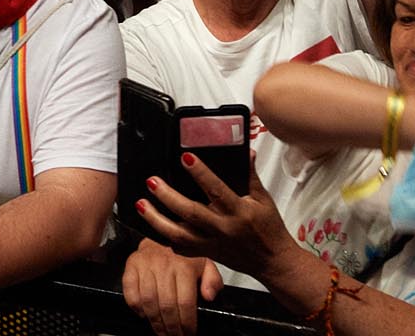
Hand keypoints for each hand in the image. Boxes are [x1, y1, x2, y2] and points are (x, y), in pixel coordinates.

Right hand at [123, 236, 221, 335]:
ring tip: (162, 332)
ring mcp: (146, 265)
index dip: (187, 323)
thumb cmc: (183, 256)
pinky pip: (131, 294)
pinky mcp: (131, 266)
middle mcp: (164, 265)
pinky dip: (137, 308)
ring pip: (148, 302)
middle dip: (171, 328)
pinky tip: (144, 315)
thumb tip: (209, 296)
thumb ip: (213, 280)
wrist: (159, 237)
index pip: (185, 303)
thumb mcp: (205, 264)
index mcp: (185, 266)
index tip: (189, 333)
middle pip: (166, 306)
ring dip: (155, 322)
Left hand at [134, 152, 294, 285]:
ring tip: (141, 204)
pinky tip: (152, 226)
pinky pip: (183, 250)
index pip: (217, 190)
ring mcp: (213, 244)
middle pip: (191, 213)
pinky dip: (166, 239)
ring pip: (180, 235)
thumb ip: (250, 175)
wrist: (273, 262)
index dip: (200, 173)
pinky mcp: (208, 255)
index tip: (185, 157)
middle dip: (168, 197)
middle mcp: (224, 229)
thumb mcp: (264, 199)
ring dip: (157, 220)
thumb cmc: (269, 229)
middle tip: (152, 181)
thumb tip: (246, 152)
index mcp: (239, 211)